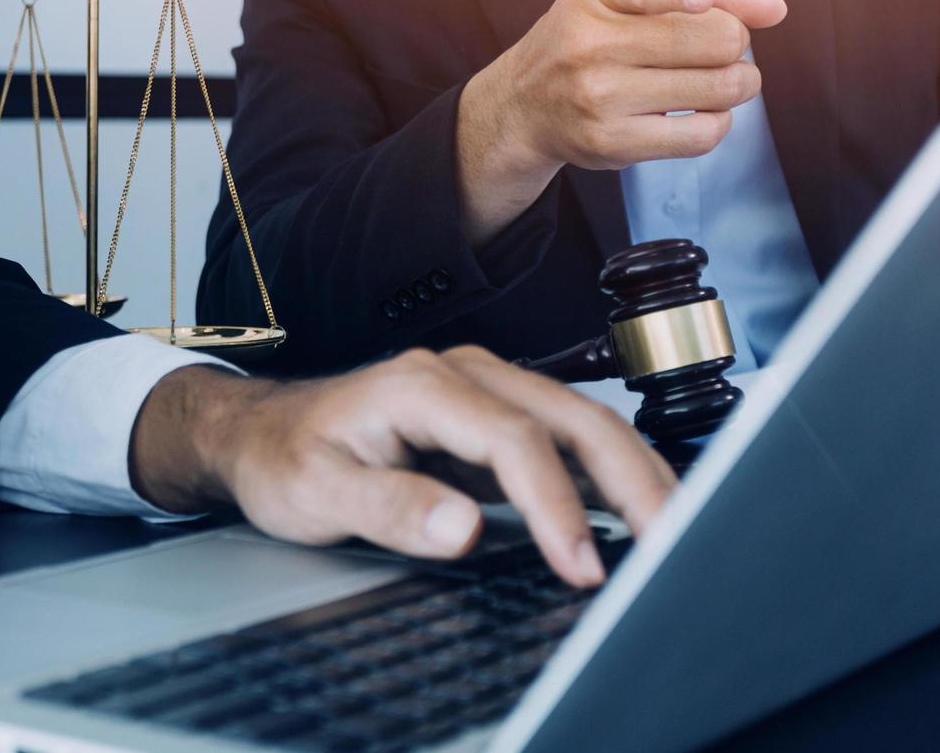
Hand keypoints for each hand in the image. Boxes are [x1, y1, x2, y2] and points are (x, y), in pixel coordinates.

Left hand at [130, 348, 677, 586]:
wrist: (264, 433)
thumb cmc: (285, 458)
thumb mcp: (315, 491)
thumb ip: (389, 509)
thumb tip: (461, 529)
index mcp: (425, 383)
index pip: (515, 441)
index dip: (556, 505)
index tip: (579, 564)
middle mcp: (470, 374)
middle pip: (576, 419)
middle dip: (632, 483)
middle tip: (668, 544)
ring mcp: (492, 391)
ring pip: (588, 423)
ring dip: (638, 475)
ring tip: (676, 529)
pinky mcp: (503, 418)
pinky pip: (575, 440)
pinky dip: (617, 474)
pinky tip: (644, 508)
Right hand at [456, 0, 789, 243]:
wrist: (527, 102)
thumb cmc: (595, 34)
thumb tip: (774, 8)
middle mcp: (592, 41)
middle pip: (714, 40)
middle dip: (737, 41)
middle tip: (725, 45)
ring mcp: (599, 96)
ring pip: (719, 88)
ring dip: (739, 82)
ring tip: (725, 77)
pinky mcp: (611, 143)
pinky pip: (702, 135)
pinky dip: (719, 121)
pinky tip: (705, 110)